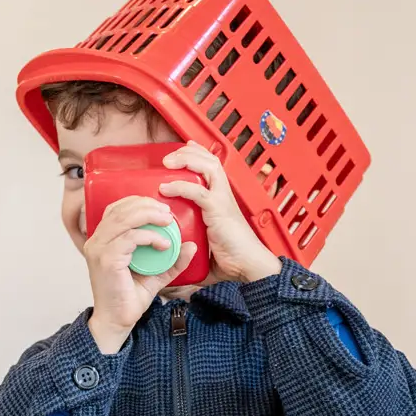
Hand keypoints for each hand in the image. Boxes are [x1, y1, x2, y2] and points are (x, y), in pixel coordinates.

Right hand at [84, 196, 196, 353]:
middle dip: (146, 206)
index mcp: (103, 239)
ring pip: (123, 219)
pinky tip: (164, 244)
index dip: (138, 202)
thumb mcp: (155, 274)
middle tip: (168, 213)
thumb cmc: (129, 297)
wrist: (117, 321)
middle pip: (120, 209)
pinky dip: (149, 237)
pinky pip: (129, 238)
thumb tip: (191, 246)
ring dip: (149, 216)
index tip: (161, 207)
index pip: (117, 209)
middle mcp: (96, 241)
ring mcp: (99, 249)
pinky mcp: (106, 260)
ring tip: (168, 222)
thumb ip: (171, 260)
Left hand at [160, 144, 281, 284]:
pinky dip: (180, 187)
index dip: (197, 153)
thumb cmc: (232, 258)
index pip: (211, 165)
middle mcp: (224, 194)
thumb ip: (191, 248)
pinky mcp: (219, 210)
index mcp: (222, 198)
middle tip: (167, 158)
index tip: (181, 149)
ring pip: (208, 166)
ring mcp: (223, 200)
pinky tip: (166, 189)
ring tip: (167, 163)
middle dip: (187, 152)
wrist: (249, 266)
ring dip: (186, 160)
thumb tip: (176, 261)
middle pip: (209, 159)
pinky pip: (198, 191)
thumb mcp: (206, 247)